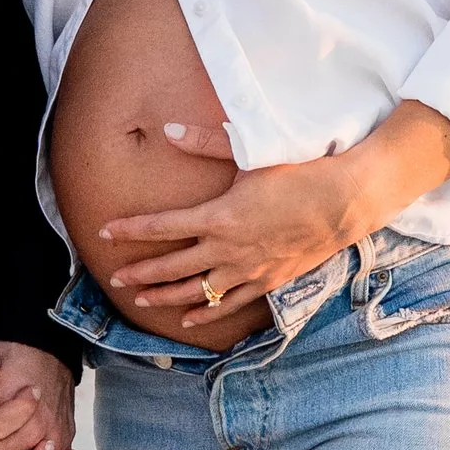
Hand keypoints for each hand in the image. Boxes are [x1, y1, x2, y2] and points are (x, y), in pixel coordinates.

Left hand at [99, 98, 449, 328]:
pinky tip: (188, 320)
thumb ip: (205, 141)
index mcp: (218, 216)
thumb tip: (167, 130)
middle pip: (171, 266)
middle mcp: (227, 249)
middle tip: (114, 277)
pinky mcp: (267, 281)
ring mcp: (247, 270)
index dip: (130, 229)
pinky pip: (229, 304)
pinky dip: (206, 313)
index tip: (105, 231)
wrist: (344, 202)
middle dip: (140, 272)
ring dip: (165, 297)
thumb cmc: (299, 172)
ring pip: (196, 292)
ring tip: (139, 300)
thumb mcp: (251, 152)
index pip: (161, 225)